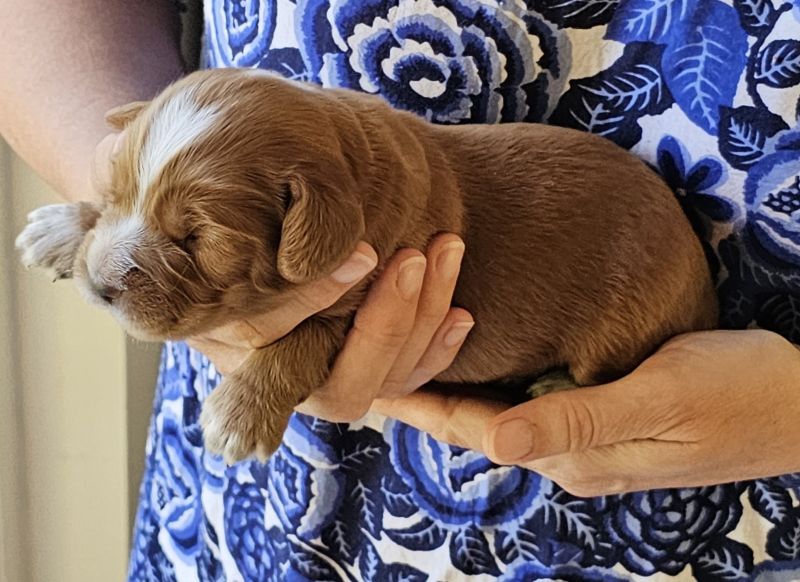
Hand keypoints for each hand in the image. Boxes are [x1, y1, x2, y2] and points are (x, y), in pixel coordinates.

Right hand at [188, 233, 474, 421]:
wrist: (255, 240)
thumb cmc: (245, 233)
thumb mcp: (242, 236)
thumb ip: (260, 250)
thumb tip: (307, 245)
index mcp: (239, 350)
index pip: (271, 338)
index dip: (318, 299)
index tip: (362, 253)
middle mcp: (286, 381)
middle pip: (344, 386)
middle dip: (388, 324)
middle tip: (412, 257)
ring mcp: (333, 383)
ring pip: (388, 381)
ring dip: (425, 318)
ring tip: (445, 249)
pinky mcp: (372, 376)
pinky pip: (411, 382)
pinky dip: (440, 350)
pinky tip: (462, 315)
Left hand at [372, 329, 799, 496]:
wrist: (798, 405)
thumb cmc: (737, 391)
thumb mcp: (662, 395)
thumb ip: (579, 417)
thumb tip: (499, 441)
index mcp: (573, 454)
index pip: (474, 427)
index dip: (418, 401)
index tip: (365, 378)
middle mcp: (566, 454)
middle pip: (476, 423)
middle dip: (425, 387)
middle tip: (373, 348)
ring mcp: (582, 441)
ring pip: (496, 412)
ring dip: (453, 380)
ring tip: (407, 346)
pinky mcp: (598, 421)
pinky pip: (526, 401)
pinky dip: (491, 378)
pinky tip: (472, 354)